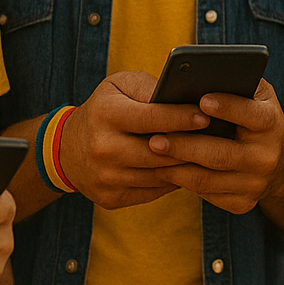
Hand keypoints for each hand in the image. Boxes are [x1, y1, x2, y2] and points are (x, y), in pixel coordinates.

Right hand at [58, 71, 209, 208]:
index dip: (181, 118)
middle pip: (160, 151)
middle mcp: (103, 149)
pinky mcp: (110, 198)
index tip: (207, 116)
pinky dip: (173, 180)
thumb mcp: (120, 86)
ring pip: (160, 174)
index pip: (152, 118)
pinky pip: (154, 190)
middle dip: (192, 144)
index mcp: (106, 115)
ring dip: (187, 165)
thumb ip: (150, 88)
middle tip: (217, 138)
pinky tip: (187, 168)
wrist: (66, 149)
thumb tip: (183, 96)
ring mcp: (106, 178)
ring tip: (210, 154)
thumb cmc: (105, 109)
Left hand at [148, 77, 283, 213]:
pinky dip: (183, 183)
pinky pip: (207, 194)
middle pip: (220, 154)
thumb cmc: (254, 116)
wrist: (278, 160)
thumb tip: (200, 72)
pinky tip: (164, 171)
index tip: (201, 100)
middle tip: (154, 139)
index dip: (227, 107)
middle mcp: (268, 156)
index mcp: (272, 123)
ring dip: (176, 168)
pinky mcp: (244, 203)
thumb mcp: (256, 95)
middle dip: (185, 146)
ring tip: (151, 155)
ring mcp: (256, 183)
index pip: (250, 114)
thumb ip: (236, 83)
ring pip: (208, 179)